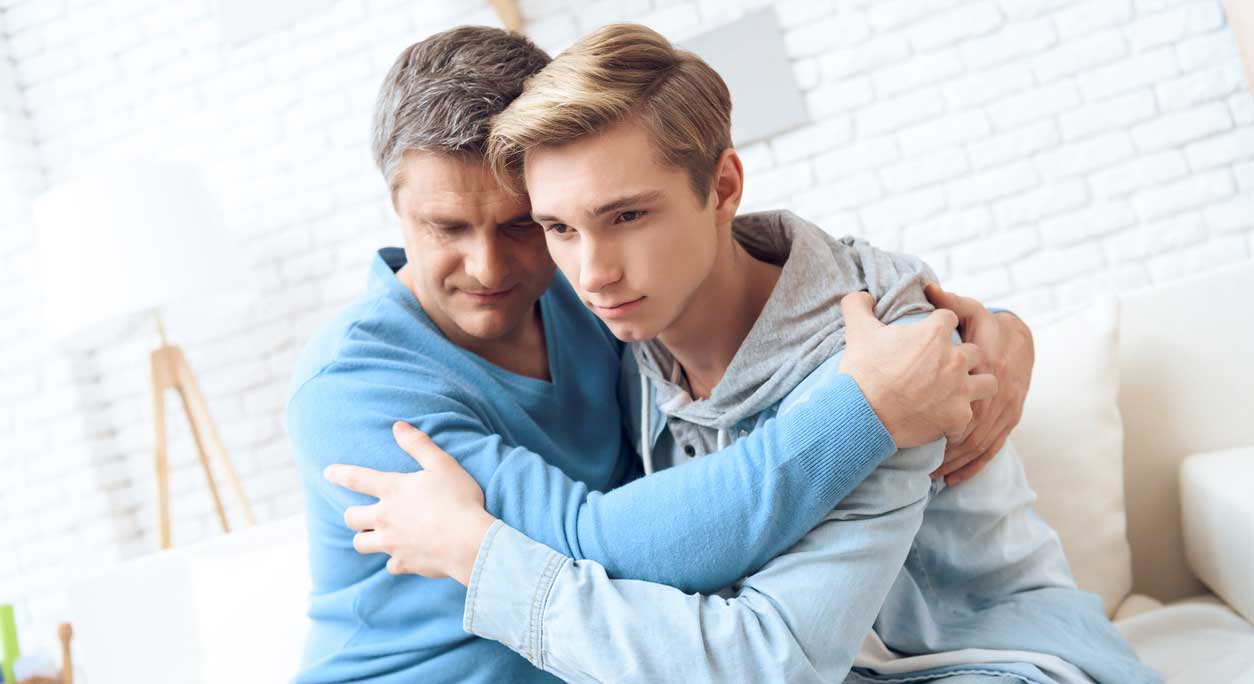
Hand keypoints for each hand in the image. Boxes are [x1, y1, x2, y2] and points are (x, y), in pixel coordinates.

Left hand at [323, 422, 496, 585]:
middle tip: (360, 513)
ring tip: (375, 536)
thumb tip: (398, 426)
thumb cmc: (459, 500)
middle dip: (352, 514)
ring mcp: (392, 543)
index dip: (340, 474)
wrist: (470, 543)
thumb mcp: (442, 465)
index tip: (328, 473)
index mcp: (393, 490)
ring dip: (365, 539)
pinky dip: (395, 560)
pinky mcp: (404, 563)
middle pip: (351, 518)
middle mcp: (385, 517)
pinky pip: (390, 565)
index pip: (357, 479)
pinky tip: (404, 556)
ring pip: (361, 544)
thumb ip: (418, 444)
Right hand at [838, 291, 997, 448]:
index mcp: (934, 334)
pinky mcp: (958, 417)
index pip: (950, 319)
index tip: (927, 337)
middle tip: (941, 367)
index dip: (939, 326)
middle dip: (961, 357)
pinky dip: (956, 418)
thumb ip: (859, 305)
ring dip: (975, 385)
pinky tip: (941, 419)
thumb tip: (862, 295)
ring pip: (988, 382)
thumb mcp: (857, 331)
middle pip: (975, 351)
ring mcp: (960, 390)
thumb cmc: (861, 373)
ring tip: (957, 392)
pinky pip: (969, 415)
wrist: (862, 416)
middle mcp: (954, 359)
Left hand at [924, 284, 1033, 484]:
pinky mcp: (1010, 421)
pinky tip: (951, 481)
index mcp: (985, 363)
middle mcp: (997, 390)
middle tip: (912, 462)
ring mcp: (1006, 409)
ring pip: (977, 443)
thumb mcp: (972, 311)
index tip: (906, 426)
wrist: (1024, 340)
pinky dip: (972, 468)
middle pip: (967, 426)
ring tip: (926, 477)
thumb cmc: (989, 326)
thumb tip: (927, 288)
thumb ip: (949, 303)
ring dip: (952, 463)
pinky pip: (992, 450)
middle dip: (940, 448)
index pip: (959, 393)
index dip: (935, 413)